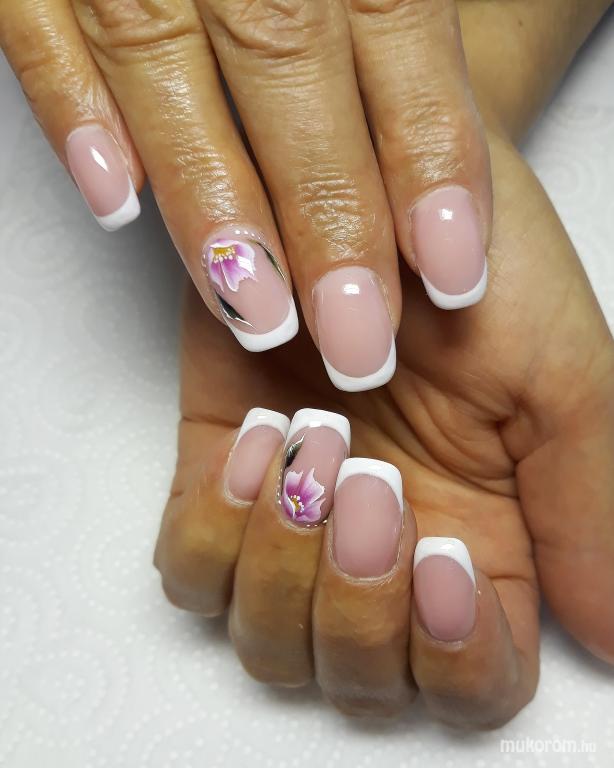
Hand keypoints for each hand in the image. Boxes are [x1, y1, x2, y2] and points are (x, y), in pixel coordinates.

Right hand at [1, 0, 492, 391]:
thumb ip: (393, 21)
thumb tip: (444, 161)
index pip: (399, 22)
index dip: (429, 152)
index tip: (453, 269)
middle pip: (291, 58)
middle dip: (327, 211)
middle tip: (358, 339)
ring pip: (164, 54)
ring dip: (214, 198)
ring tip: (260, 314)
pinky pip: (30, 15)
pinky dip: (70, 106)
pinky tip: (113, 201)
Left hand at [153, 132, 613, 724]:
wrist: (380, 188)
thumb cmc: (478, 269)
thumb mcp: (557, 378)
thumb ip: (586, 507)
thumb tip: (613, 641)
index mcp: (479, 546)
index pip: (469, 683)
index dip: (452, 657)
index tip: (443, 557)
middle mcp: (383, 553)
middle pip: (356, 677)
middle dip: (358, 605)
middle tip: (375, 483)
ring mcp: (294, 521)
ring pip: (268, 641)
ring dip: (287, 568)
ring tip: (318, 442)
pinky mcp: (219, 474)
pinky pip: (191, 570)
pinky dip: (217, 532)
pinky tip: (260, 439)